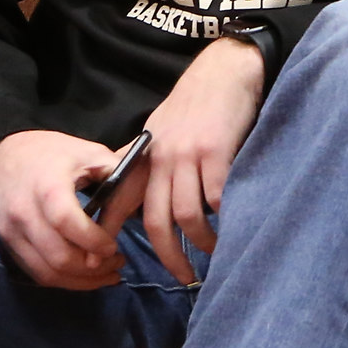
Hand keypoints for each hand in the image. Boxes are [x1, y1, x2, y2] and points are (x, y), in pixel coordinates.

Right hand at [0, 130, 129, 289]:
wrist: (2, 155)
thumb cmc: (52, 153)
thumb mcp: (88, 152)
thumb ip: (115, 173)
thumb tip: (143, 195)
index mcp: (47, 187)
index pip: (67, 223)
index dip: (94, 241)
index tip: (115, 246)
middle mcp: (24, 213)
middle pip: (58, 256)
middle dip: (93, 268)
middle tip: (118, 262)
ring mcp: (11, 232)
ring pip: (47, 272)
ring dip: (81, 280)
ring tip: (108, 273)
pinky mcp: (7, 244)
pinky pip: (35, 273)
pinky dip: (63, 280)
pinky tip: (85, 275)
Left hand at [114, 36, 266, 283]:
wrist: (225, 70)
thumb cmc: (199, 102)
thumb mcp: (164, 131)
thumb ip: (155, 165)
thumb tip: (148, 201)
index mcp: (145, 157)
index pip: (120, 202)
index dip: (114, 235)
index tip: (115, 263)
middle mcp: (162, 160)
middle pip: (157, 221)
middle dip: (169, 255)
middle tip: (183, 277)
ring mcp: (188, 156)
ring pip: (187, 215)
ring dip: (201, 242)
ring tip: (214, 254)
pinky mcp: (216, 151)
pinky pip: (217, 197)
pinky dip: (224, 218)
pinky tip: (233, 226)